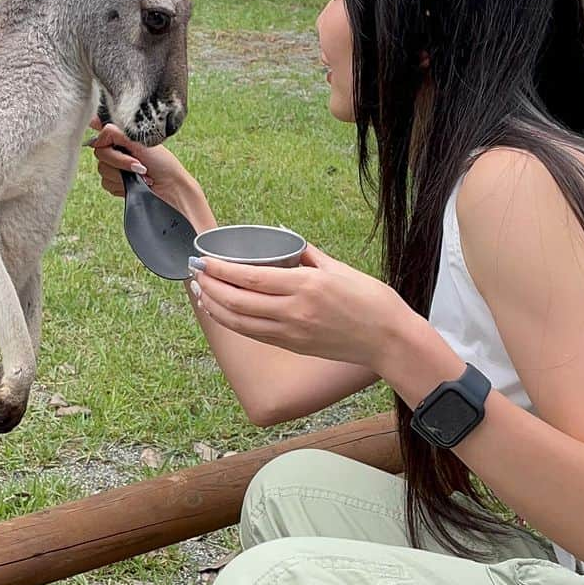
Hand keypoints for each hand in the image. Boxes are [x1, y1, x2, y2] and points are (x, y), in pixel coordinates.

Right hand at [87, 120, 207, 222]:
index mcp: (122, 137)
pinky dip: (123, 185)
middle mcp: (116, 150)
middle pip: (100, 153)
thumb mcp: (140, 141)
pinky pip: (107, 184)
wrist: (170, 187)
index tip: (119, 145)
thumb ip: (116, 132)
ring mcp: (114, 168)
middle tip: (139, 164)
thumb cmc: (162, 163)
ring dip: (125, 174)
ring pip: (103, 170)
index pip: (101, 132)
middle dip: (121, 161)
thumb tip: (95, 127)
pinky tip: (136, 183)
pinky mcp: (115, 184)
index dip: (105, 139)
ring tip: (141, 174)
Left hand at [190, 244, 412, 369]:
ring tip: (200, 293)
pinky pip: (254, 334)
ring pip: (240, 322)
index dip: (220, 270)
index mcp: (305, 286)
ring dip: (214, 307)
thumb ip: (306, 254)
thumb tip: (284, 239)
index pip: (250, 277)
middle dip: (209, 287)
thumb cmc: (370, 301)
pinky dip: (232, 323)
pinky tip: (222, 312)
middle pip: (237, 301)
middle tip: (195, 274)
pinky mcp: (294, 346)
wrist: (388, 339)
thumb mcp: (337, 268)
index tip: (204, 260)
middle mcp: (293, 311)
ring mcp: (292, 332)